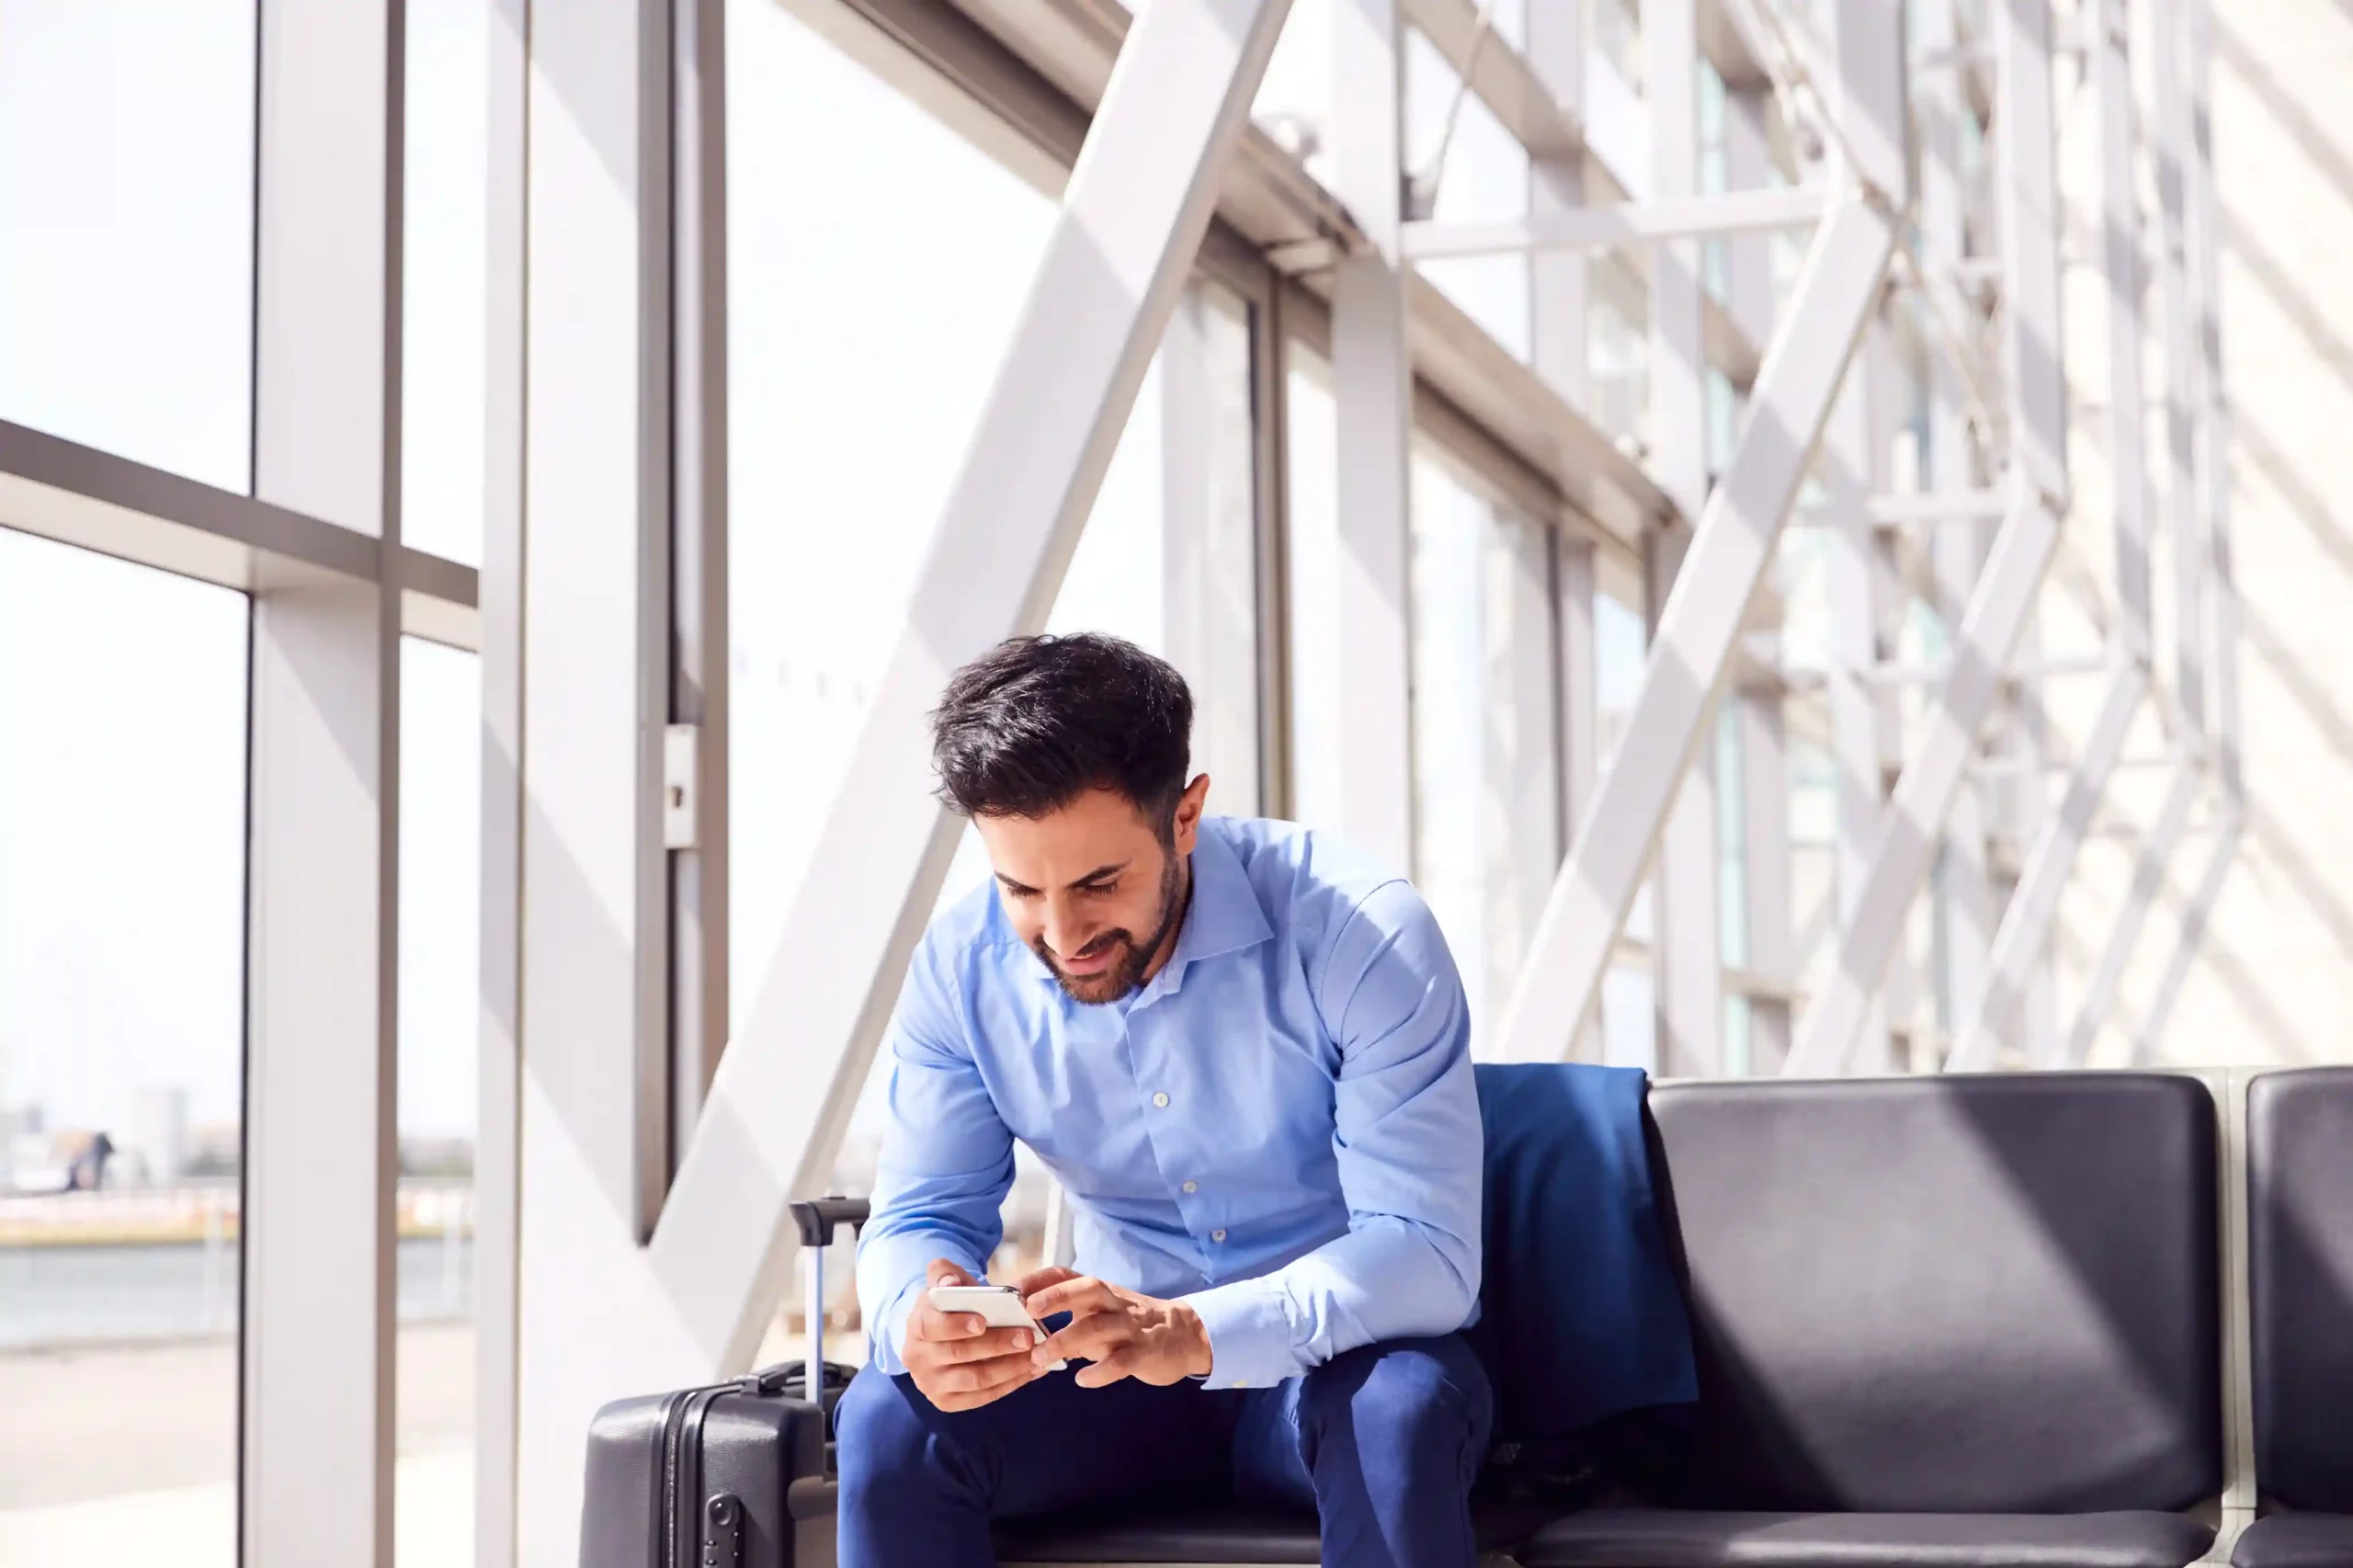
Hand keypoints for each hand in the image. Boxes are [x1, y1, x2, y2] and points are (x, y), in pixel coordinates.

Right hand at [902, 1259, 1043, 1411]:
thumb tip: (951, 1283)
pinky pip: (983, 1397)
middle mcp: (918, 1359)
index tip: (983, 1321)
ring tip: (1036, 1355)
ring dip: (1009, 1368)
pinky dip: (1010, 1384)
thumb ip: (945, 1273)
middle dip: (996, 1345)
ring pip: (975, 1380)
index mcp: (916, 1326)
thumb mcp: (945, 1281)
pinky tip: (1032, 1370)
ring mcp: (932, 1384)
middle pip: (959, 1354)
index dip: (956, 1325)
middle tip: (1028, 1336)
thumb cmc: (950, 1304)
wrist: (943, 1332)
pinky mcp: (948, 1402)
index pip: (931, 1327)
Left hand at [1018, 1267, 1212, 1388]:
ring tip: (1041, 1357)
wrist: (1182, 1335)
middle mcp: (1113, 1303)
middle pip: (1087, 1289)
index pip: (1065, 1274)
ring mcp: (1130, 1327)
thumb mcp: (1098, 1312)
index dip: (1038, 1280)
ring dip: (1067, 1341)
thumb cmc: (1126, 1325)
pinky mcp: (1144, 1353)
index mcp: (1098, 1291)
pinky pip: (1122, 1361)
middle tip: (1028, 1309)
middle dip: (1057, 1296)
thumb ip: (1067, 1316)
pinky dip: (1100, 1371)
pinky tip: (1082, 1379)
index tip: (1010, 1291)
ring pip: (1098, 1327)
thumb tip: (1021, 1327)